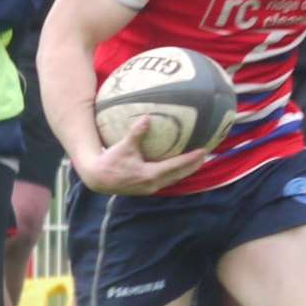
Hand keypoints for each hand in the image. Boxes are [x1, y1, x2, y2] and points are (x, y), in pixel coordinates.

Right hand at [74, 116, 206, 195]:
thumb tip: (147, 117)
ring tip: (198, 161)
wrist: (97, 179)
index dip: (191, 158)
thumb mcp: (123, 146)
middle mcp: (153, 184)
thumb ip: (136, 133)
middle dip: (194, 166)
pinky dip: (176, 173)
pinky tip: (179, 167)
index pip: (176, 166)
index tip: (204, 151)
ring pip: (175, 179)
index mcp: (150, 174)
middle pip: (180, 174)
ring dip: (187, 171)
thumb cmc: (110, 162)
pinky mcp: (147, 188)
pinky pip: (167, 181)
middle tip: (207, 155)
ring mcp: (150, 188)